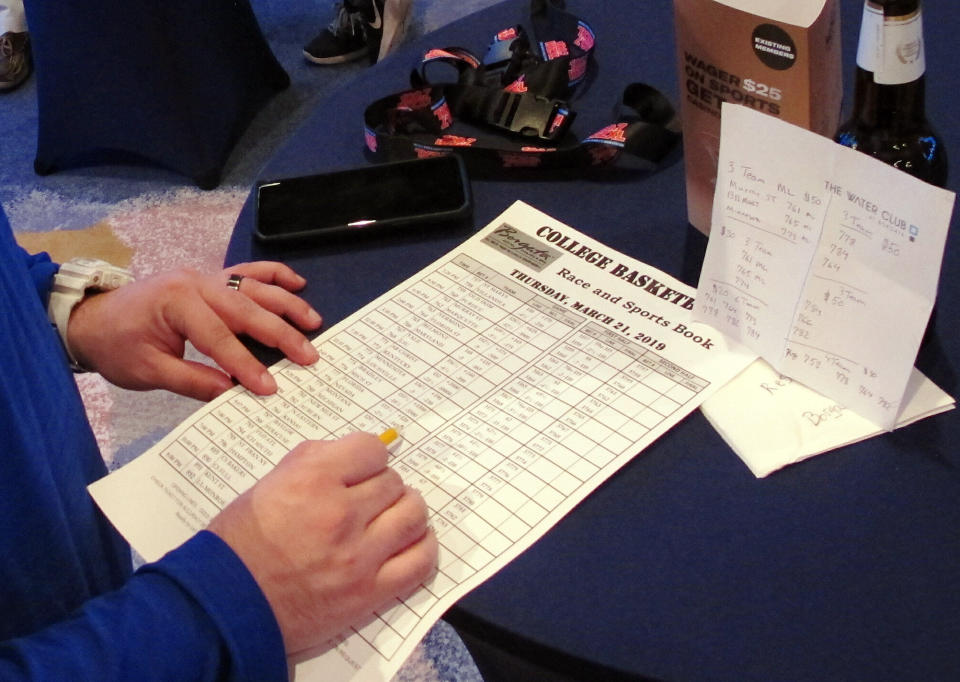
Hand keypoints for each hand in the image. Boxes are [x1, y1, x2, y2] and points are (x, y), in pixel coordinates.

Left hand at [66, 262, 322, 399]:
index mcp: (177, 303)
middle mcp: (196, 283)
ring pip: (255, 287)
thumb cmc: (117, 346)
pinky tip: (297, 283)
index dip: (245, 364)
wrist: (92, 319)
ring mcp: (205, 277)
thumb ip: (191, 381)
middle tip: (308, 356)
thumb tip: (231, 392)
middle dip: (280, 334)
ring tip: (314, 322)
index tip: (269, 388)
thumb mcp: (147, 371)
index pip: (219, 338)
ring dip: (287, 304)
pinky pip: (247, 271)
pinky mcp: (210, 278)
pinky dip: (274, 275)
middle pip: (246, 309)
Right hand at [207, 433, 437, 653]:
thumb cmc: (242, 542)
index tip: (361, 469)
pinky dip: (422, 546)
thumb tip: (359, 455)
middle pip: (393, 482)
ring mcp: (359, 554)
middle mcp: (340, 512)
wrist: (226, 604)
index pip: (373, 449)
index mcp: (312, 478)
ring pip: (413, 514)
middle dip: (381, 487)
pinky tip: (410, 541)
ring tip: (390, 517)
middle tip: (366, 500)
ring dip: (406, 510)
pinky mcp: (369, 591)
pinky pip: (421, 560)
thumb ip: (317, 462)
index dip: (367, 458)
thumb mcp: (271, 483)